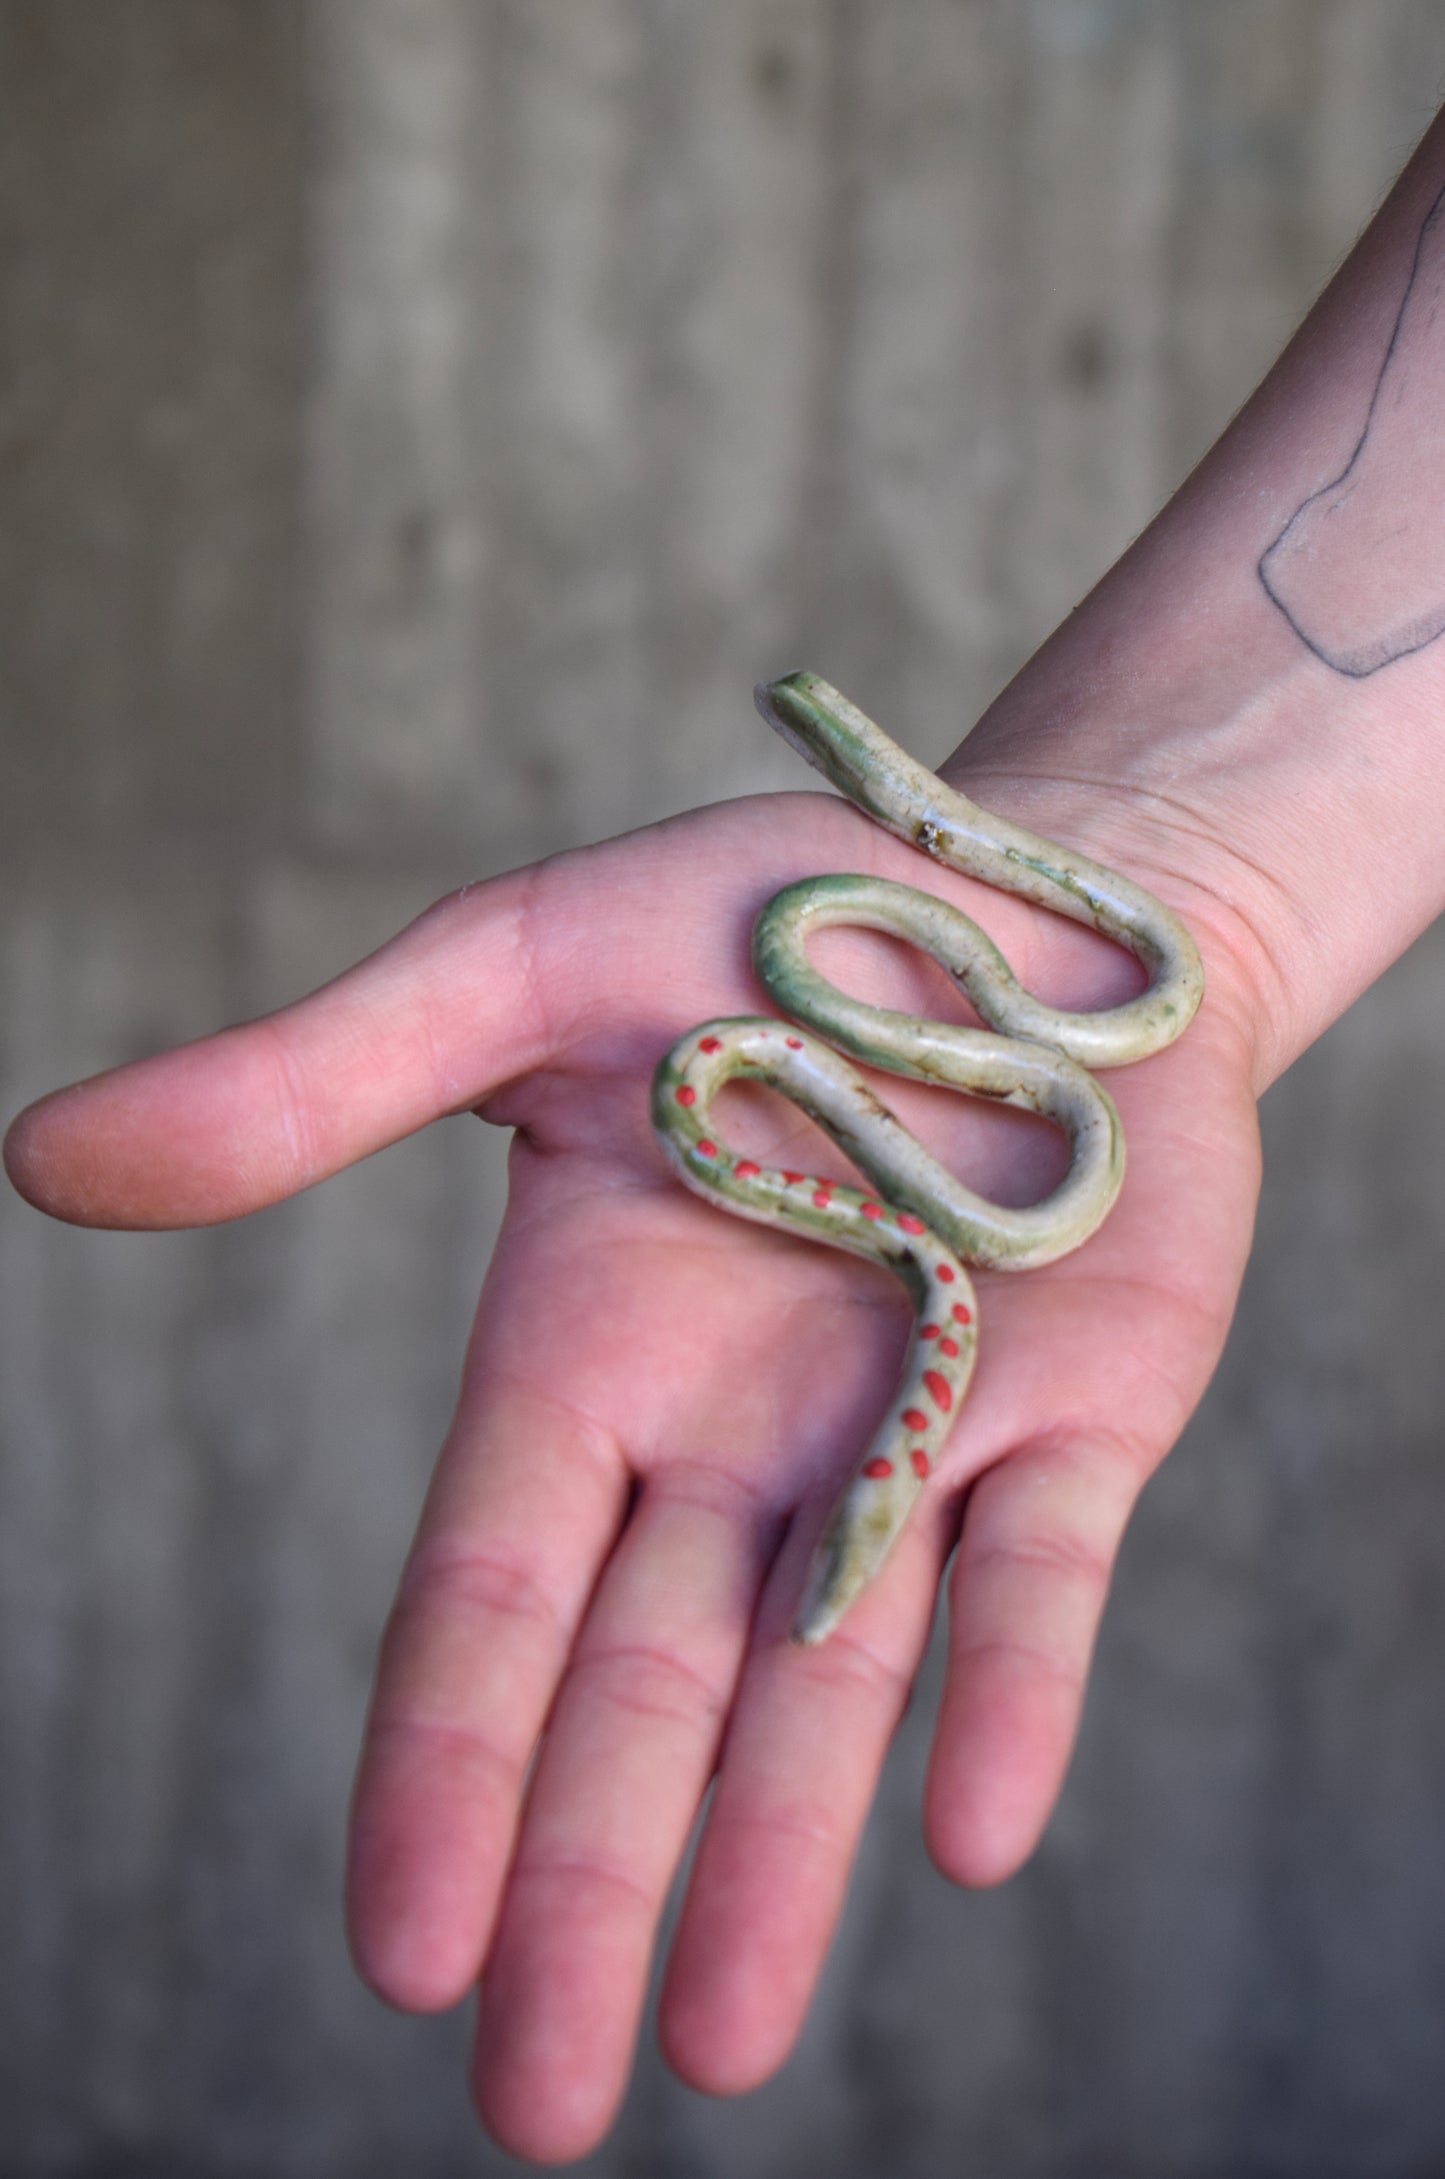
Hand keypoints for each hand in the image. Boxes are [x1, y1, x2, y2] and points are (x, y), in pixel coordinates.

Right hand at [4, 776, 1264, 2161]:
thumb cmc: (761, 910)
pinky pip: (1038, 1576)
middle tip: (538, 2108)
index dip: (441, 1766)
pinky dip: (1008, 1694)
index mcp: (589, 1345)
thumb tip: (46, 1158)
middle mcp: (738, 1431)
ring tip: (717, 2052)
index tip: (397, 1949)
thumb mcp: (520, 968)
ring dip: (774, 1860)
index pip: (491, 1595)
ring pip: (828, 1682)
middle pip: (644, 1693)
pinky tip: (970, 1836)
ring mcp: (916, 1433)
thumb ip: (316, 1083)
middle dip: (586, 1889)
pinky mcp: (1084, 1414)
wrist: (1033, 897)